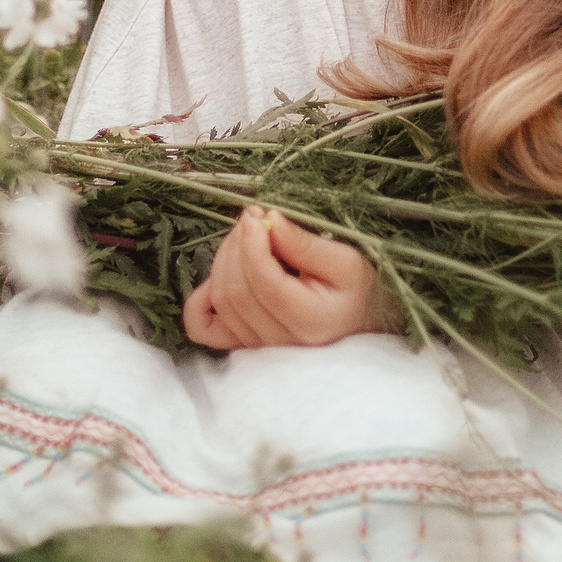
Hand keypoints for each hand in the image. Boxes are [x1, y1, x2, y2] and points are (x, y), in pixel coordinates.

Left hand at [182, 207, 392, 350]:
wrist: (362, 322)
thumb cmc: (358, 290)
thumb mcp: (346, 261)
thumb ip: (305, 244)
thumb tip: (269, 219)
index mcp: (310, 322)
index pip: (263, 281)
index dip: (251, 241)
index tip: (256, 213)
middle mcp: (281, 343)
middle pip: (236, 290)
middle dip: (237, 246)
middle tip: (253, 219)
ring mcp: (258, 348)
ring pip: (220, 302)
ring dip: (223, 261)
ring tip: (245, 238)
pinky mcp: (243, 345)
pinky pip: (203, 329)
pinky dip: (199, 301)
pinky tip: (217, 277)